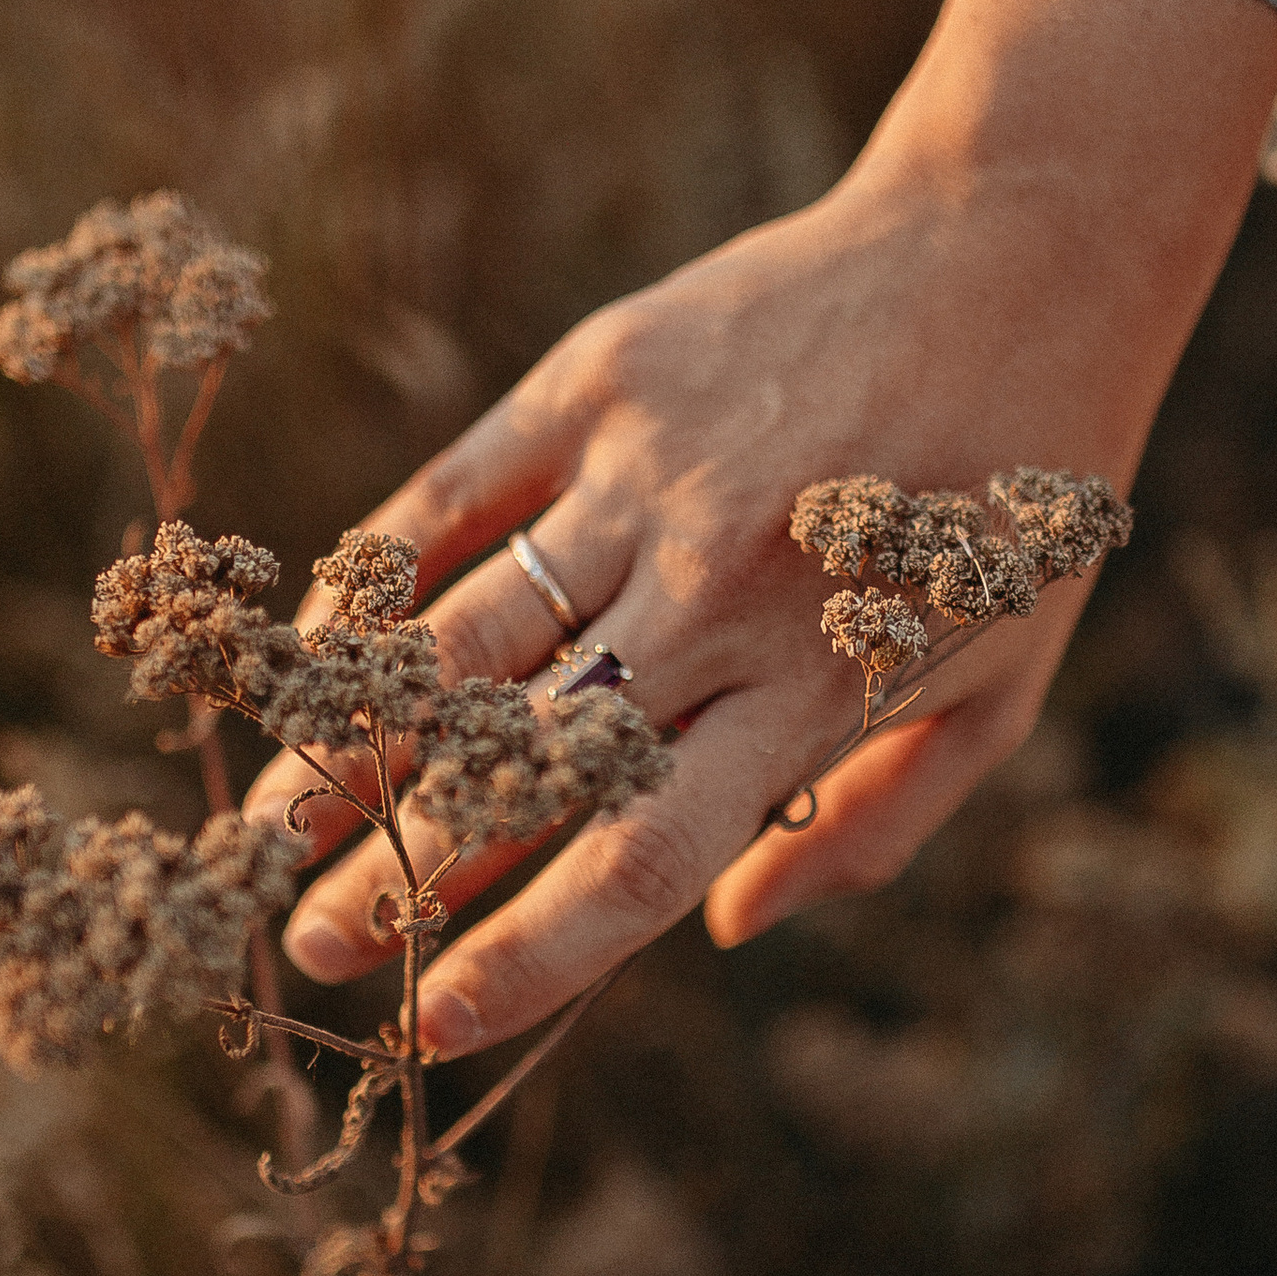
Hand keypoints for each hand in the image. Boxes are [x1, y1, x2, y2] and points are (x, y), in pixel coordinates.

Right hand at [248, 0, 1276, 1055]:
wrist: (1016, 251)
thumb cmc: (1013, 501)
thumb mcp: (1004, 690)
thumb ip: (879, 826)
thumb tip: (730, 929)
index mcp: (814, 689)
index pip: (640, 860)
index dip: (527, 955)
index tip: (433, 1024)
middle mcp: (715, 592)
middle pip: (515, 767)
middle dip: (392, 876)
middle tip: (301, 949)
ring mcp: (644, 478)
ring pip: (452, 643)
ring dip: (340, 755)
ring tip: (259, 840)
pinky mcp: (598, 378)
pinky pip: (447, 500)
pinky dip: (367, 586)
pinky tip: (310, 659)